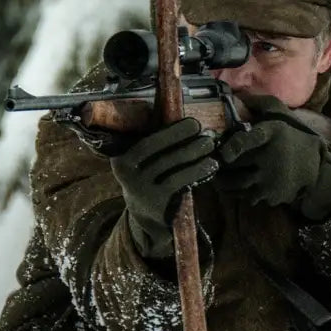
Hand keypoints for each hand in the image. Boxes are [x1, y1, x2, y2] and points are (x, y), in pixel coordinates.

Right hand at [111, 117, 218, 258]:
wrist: (145, 215)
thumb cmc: (150, 178)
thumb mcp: (143, 161)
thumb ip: (155, 141)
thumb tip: (180, 115)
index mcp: (120, 156)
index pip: (144, 137)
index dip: (169, 129)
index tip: (191, 121)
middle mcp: (125, 172)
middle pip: (153, 147)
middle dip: (179, 135)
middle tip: (201, 129)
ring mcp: (139, 188)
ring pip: (169, 163)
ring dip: (192, 151)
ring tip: (209, 144)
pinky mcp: (155, 201)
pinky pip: (179, 181)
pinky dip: (196, 170)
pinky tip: (210, 165)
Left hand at [216, 95, 330, 219]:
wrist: (315, 163)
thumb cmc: (292, 133)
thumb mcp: (280, 112)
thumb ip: (258, 102)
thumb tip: (235, 97)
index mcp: (271, 134)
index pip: (246, 142)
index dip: (231, 148)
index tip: (223, 153)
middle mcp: (270, 159)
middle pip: (234, 166)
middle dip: (219, 164)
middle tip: (211, 162)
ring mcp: (271, 181)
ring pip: (236, 184)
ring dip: (223, 181)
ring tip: (217, 176)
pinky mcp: (271, 197)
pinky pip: (246, 197)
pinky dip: (237, 192)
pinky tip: (234, 185)